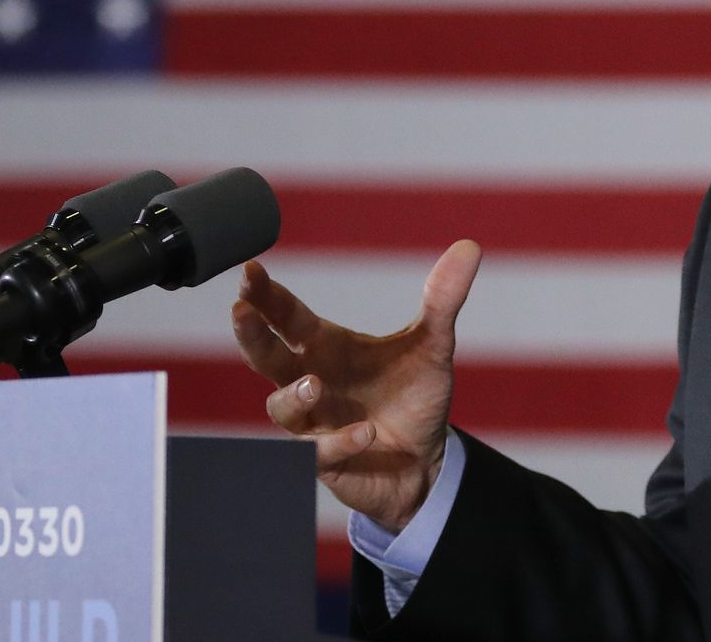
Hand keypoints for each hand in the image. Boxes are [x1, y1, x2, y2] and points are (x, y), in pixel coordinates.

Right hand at [232, 240, 481, 532]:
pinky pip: (320, 453)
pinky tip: (366, 431)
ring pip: (282, 409)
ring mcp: (313, 424)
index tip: (250, 271)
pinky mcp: (327, 463)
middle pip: (267, 357)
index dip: (265, 295)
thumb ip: (443, 298)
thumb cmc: (414, 396)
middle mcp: (310, 381)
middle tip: (241, 311)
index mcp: (325, 346)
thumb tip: (469, 246)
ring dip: (293, 395)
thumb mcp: (433, 345)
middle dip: (252, 335)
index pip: (286, 316)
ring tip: (314, 384)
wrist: (427, 459)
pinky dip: (339, 441)